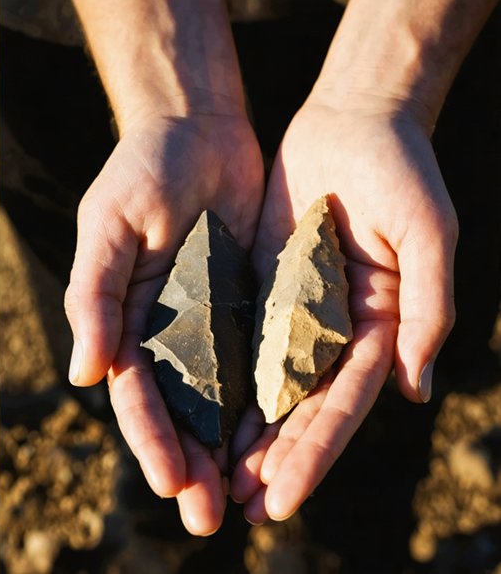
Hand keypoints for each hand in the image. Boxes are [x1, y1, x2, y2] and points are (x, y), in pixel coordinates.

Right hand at [65, 111, 262, 533]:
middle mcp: (161, 330)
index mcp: (121, 318)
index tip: (171, 481)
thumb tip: (84, 375)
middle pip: (175, 410)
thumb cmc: (142, 170)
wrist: (198, 128)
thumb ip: (93, 297)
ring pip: (217, 399)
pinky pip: (257, 361)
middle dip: (188, 463)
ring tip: (244, 499)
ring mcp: (205, 321)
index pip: (135, 393)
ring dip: (226, 449)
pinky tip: (278, 440)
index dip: (151, 439)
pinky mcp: (246, 306)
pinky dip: (263, 403)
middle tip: (207, 518)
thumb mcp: (109, 228)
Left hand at [230, 95, 456, 522]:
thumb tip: (416, 391)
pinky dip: (225, 382)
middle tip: (241, 508)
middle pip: (301, 410)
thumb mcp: (427, 235)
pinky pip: (240, 343)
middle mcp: (335, 331)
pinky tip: (203, 417)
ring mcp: (297, 312)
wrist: (353, 121)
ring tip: (218, 480)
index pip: (341, 406)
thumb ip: (426, 310)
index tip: (282, 497)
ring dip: (246, 436)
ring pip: (267, 388)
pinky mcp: (264, 288)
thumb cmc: (402, 171)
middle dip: (274, 461)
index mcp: (380, 327)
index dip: (313, 454)